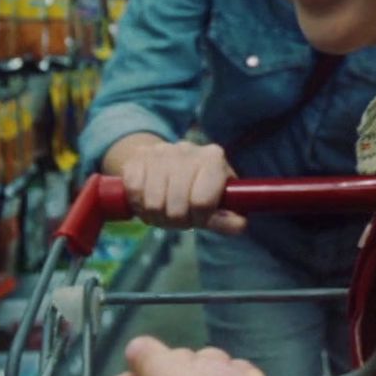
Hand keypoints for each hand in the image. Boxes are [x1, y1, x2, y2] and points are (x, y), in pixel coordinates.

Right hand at [112, 139, 245, 234]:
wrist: (163, 161)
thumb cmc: (195, 186)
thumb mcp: (215, 199)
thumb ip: (226, 216)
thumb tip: (240, 226)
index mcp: (213, 158)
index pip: (202, 202)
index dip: (200, 219)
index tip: (198, 218)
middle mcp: (187, 150)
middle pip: (177, 207)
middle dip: (177, 221)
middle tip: (178, 217)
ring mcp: (159, 152)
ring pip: (154, 203)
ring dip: (157, 216)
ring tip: (164, 210)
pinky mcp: (136, 158)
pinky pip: (135, 193)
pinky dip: (139, 205)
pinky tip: (147, 201)